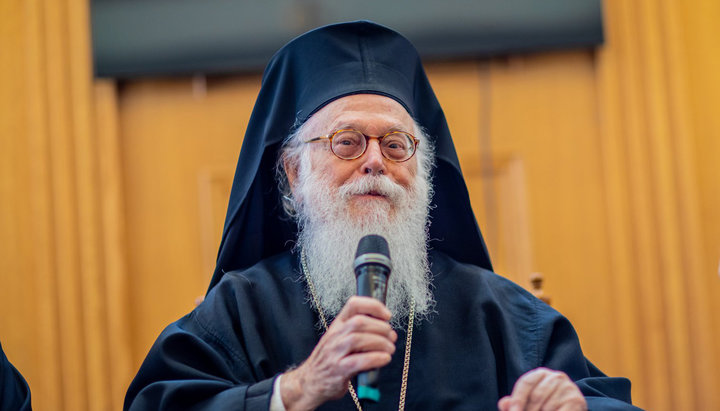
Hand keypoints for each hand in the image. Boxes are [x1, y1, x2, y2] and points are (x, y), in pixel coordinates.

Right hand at [280, 296, 397, 410]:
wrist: (310, 381)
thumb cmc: (330, 360)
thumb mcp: (340, 339)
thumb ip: (362, 333)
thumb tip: (389, 333)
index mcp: (338, 324)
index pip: (354, 304)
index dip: (373, 306)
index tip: (387, 315)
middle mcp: (335, 335)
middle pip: (359, 322)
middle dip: (381, 328)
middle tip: (391, 337)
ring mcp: (335, 352)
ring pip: (359, 339)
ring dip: (380, 343)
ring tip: (389, 349)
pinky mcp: (338, 369)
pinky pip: (359, 361)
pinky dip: (376, 358)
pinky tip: (384, 359)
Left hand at [498, 368, 586, 410]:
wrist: (573, 406)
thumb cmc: (547, 402)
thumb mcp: (530, 400)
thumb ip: (515, 401)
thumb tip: (503, 404)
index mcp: (541, 373)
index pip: (526, 383)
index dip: (517, 399)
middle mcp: (556, 376)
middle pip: (536, 396)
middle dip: (528, 410)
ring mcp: (568, 388)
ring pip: (547, 406)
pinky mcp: (576, 400)